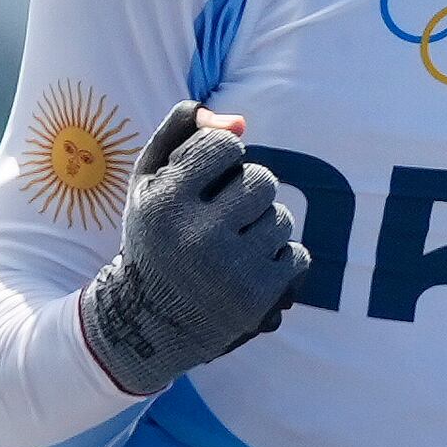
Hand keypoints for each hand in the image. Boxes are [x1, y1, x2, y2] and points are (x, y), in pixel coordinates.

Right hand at [79, 105, 309, 397]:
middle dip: (249, 192)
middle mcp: (195, 236)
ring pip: (282, 218)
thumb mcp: (149, 180)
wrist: (147, 324)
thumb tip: (242, 122)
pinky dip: (280, 260)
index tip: (207, 180)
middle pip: (263, 180)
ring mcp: (229, 270)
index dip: (223, 159)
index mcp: (164, 203)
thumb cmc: (153, 237)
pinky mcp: (257, 298)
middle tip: (227, 215)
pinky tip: (250, 270)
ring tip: (235, 245)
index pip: (226, 145)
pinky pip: (298, 255)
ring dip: (266, 226)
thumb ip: (184, 131)